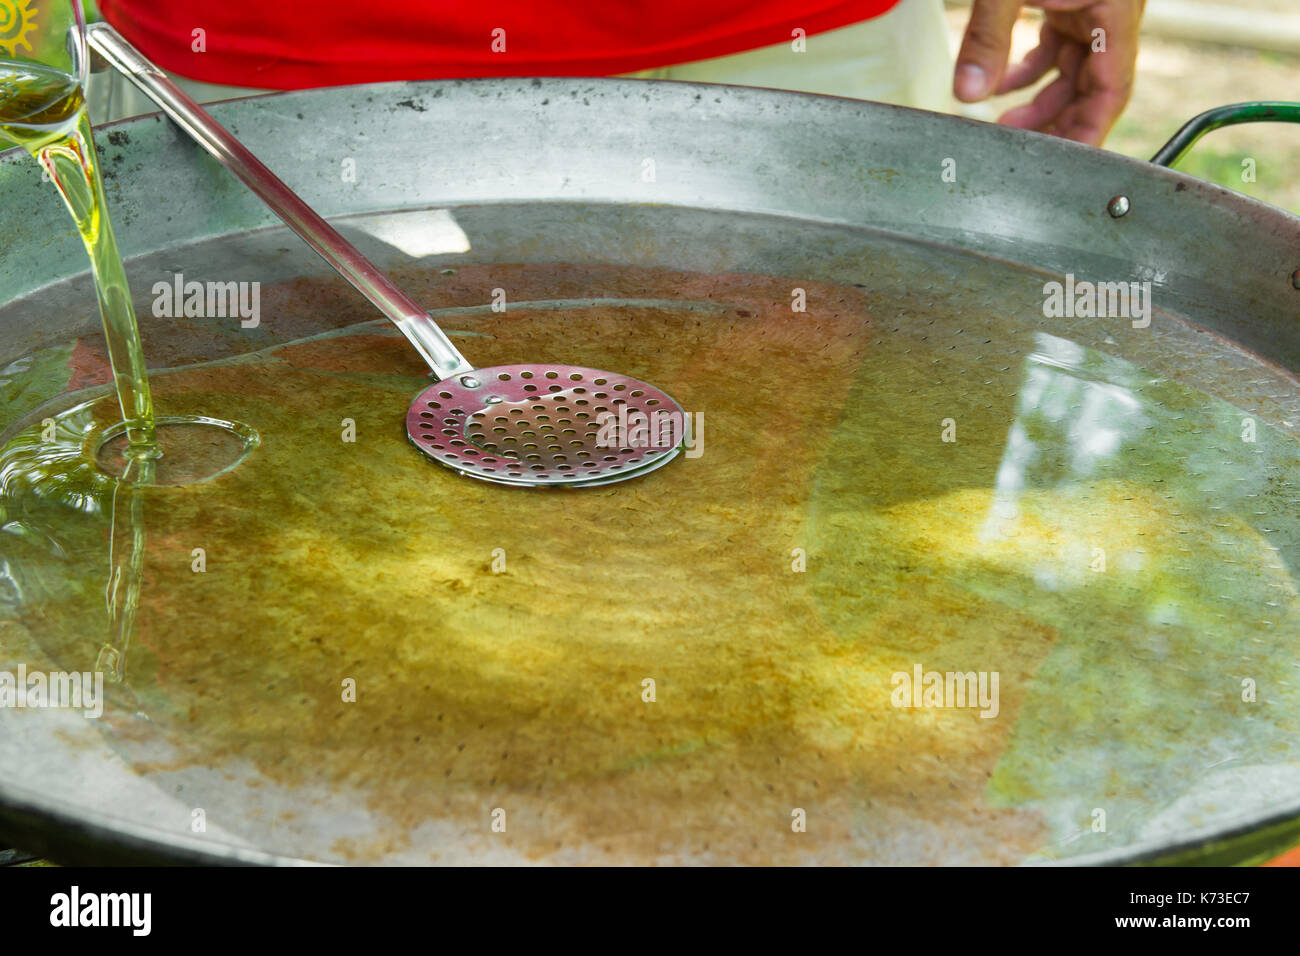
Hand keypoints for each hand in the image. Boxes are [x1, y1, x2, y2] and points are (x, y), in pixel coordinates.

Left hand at [953, 0, 1145, 145]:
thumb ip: (988, 38)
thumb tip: (967, 93)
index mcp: (1116, 14)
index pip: (1112, 91)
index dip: (1089, 133)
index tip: (1066, 165)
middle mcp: (1110, 16)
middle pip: (1090, 88)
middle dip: (1056, 123)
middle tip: (1023, 153)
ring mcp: (1089, 8)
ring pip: (1069, 71)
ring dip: (1037, 101)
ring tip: (1004, 127)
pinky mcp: (1067, 1)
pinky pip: (1052, 48)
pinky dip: (1026, 71)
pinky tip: (996, 86)